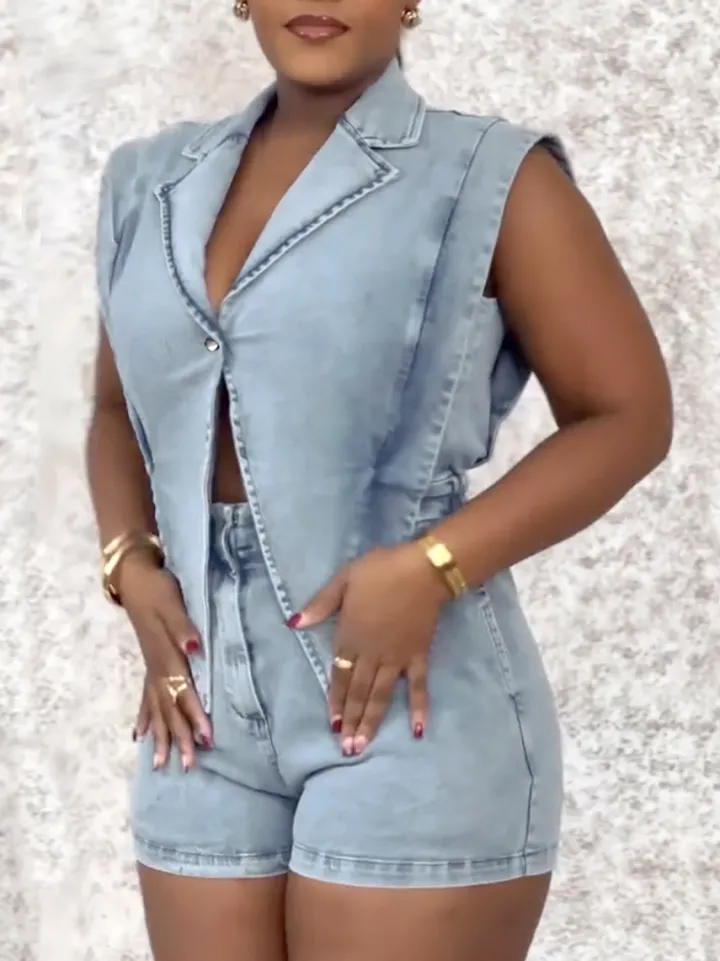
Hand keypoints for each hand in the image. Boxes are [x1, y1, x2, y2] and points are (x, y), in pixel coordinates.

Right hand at [120, 554, 212, 770]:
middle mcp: (157, 667)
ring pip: (156, 708)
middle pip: (169, 708)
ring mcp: (150, 667)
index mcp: (167, 655)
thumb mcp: (172, 603)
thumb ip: (184, 627)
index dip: (195, 715)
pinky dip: (143, 717)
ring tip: (160, 763)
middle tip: (189, 766)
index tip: (206, 739)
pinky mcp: (148, 662)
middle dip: (179, 737)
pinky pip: (144, 697)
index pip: (184, 692)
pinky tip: (138, 735)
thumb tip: (195, 649)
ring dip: (160, 735)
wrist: (134, 577)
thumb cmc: (158, 588)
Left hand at [292, 542, 448, 755]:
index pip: (339, 675)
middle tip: (347, 749)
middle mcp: (371, 654)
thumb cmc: (381, 570)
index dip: (335, 700)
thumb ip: (320, 604)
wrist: (424, 570)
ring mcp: (396, 658)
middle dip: (351, 721)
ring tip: (364, 746)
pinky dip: (418, 707)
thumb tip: (294, 623)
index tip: (332, 725)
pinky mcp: (418, 655)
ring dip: (372, 721)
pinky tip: (418, 730)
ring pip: (381, 695)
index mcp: (350, 636)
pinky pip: (417, 686)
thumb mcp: (343, 579)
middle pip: (358, 692)